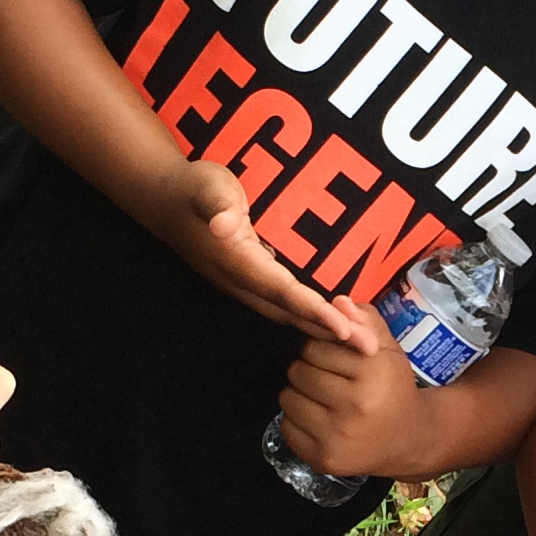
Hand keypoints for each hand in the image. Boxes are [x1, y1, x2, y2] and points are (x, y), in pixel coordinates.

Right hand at [142, 157, 352, 338]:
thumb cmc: (194, 189)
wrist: (165, 202)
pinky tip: (333, 323)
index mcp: (238, 261)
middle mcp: (242, 281)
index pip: (281, 290)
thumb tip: (223, 225)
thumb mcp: (207, 187)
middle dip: (330, 332)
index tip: (343, 329)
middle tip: (370, 348)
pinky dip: (310, 317)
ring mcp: (245, 285)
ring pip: (288, 313)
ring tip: (361, 343)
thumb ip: (216, 205)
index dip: (312, 311)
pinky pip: (284, 305)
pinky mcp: (249, 281)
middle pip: (291, 312)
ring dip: (323, 330)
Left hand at [276, 319, 424, 479]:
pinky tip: (320, 421)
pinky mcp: (323, 459)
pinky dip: (298, 421)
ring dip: (300, 394)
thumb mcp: (387, 349)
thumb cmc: (393, 388)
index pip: (315, 346)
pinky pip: (287, 427)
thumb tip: (337, 302)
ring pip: (288, 397)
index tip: (337, 360)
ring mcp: (338, 436)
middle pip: (298, 371)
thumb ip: (365, 320)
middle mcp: (356, 405)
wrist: (408, 440)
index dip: (321, 349)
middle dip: (309, 370)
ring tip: (323, 399)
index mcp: (374, 372)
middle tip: (329, 379)